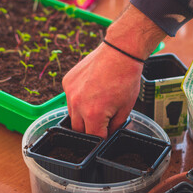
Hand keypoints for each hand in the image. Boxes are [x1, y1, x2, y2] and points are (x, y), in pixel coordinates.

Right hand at [62, 4, 165, 138]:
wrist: (120, 52)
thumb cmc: (126, 79)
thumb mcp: (125, 108)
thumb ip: (114, 126)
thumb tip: (107, 133)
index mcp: (93, 114)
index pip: (93, 138)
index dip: (101, 139)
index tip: (105, 135)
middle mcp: (77, 105)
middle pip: (78, 130)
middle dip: (90, 129)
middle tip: (102, 121)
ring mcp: (70, 93)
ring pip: (72, 115)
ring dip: (82, 116)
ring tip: (96, 104)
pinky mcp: (67, 82)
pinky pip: (69, 99)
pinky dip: (78, 100)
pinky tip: (90, 92)